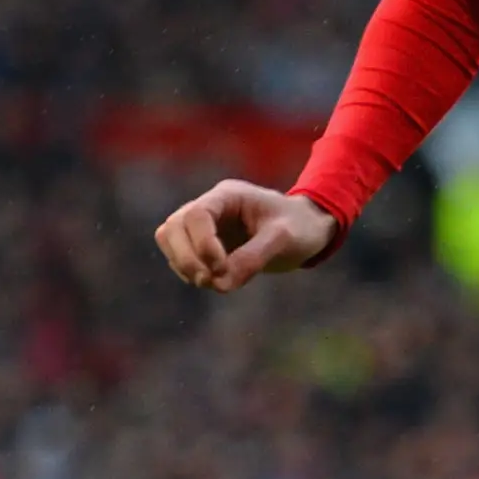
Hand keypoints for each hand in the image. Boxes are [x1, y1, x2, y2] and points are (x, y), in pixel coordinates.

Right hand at [152, 179, 340, 292]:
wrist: (308, 230)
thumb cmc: (300, 227)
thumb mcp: (284, 240)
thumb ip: (253, 258)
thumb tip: (220, 283)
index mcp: (228, 195)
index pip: (197, 215)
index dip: (203, 244)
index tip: (222, 268)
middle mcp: (211, 207)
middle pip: (173, 227)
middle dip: (186, 258)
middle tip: (210, 281)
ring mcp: (204, 225)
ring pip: (170, 240)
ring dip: (184, 266)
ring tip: (212, 283)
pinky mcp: (203, 244)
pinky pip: (179, 256)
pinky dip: (189, 272)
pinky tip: (214, 281)